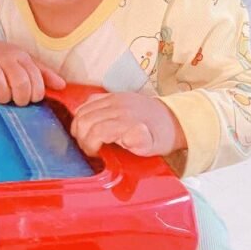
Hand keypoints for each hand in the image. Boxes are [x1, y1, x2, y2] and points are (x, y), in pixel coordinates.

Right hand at [0, 37, 64, 105]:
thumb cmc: (2, 60)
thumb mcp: (24, 63)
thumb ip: (43, 74)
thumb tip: (62, 86)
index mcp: (22, 58)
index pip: (35, 79)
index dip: (35, 94)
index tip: (30, 99)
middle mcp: (6, 58)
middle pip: (20, 83)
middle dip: (20, 98)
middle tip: (16, 101)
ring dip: (1, 96)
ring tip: (1, 97)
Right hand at [71, 92, 186, 157]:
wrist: (171, 119)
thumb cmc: (159, 137)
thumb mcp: (152, 146)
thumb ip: (138, 142)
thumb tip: (126, 136)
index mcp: (126, 121)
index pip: (95, 132)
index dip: (89, 146)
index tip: (94, 155)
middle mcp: (118, 106)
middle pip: (85, 120)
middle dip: (81, 138)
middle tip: (89, 149)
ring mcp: (114, 98)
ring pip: (82, 111)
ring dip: (79, 127)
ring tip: (86, 139)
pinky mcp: (111, 95)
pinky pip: (88, 102)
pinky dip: (82, 114)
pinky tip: (87, 125)